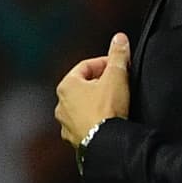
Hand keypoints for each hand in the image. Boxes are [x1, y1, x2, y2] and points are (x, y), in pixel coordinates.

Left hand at [56, 32, 129, 146]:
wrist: (106, 143)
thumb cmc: (107, 110)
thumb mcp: (116, 77)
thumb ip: (118, 55)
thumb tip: (120, 39)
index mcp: (66, 86)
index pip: (86, 67)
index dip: (105, 64)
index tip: (119, 67)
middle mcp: (61, 105)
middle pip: (83, 88)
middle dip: (100, 85)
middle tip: (118, 85)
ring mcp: (66, 125)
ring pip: (82, 109)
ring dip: (95, 105)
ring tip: (113, 106)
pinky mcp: (75, 141)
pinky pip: (84, 126)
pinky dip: (94, 123)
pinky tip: (107, 124)